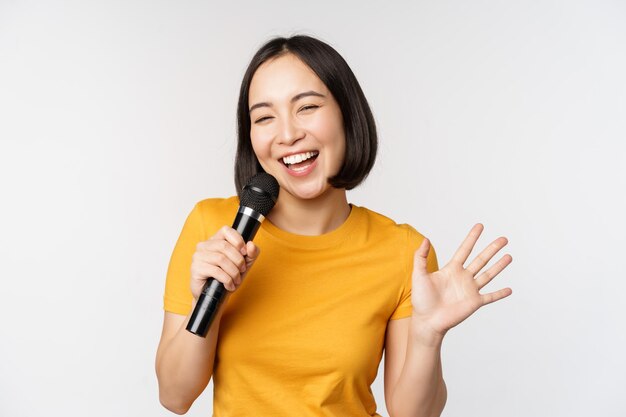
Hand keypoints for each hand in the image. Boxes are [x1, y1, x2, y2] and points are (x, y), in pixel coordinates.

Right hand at [190, 226, 259, 299]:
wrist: (215, 297)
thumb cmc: (228, 277)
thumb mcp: (244, 264)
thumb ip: (251, 254)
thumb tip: (251, 245)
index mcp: (215, 240)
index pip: (226, 230)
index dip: (237, 240)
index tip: (245, 252)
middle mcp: (204, 246)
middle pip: (225, 246)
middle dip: (238, 260)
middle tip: (242, 270)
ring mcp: (198, 256)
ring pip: (221, 259)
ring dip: (233, 272)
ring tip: (236, 280)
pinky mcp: (196, 269)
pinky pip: (215, 271)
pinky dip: (227, 279)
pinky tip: (229, 285)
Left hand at [410, 224, 512, 343]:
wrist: (426, 321)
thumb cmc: (421, 299)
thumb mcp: (419, 274)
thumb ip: (420, 257)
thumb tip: (425, 239)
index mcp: (451, 269)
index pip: (464, 249)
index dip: (472, 238)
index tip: (480, 226)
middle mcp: (463, 277)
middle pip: (481, 259)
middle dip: (492, 249)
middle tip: (503, 239)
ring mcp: (470, 290)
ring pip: (488, 275)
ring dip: (499, 266)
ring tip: (509, 257)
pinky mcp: (474, 303)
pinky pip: (490, 297)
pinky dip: (500, 294)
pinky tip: (509, 290)